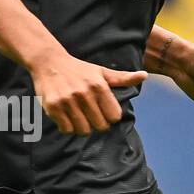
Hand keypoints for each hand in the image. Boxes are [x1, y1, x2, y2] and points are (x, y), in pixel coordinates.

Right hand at [30, 50, 146, 135]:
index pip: (114, 116)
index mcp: (99, 85)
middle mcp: (84, 93)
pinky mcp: (53, 107)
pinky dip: (68, 127)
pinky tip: (67, 117)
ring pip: (83, 130)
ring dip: (82, 128)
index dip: (110, 117)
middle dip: (97, 124)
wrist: (49, 62)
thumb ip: (123, 78)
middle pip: (100, 126)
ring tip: (79, 117)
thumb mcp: (101, 72)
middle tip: (90, 115)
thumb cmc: (79, 69)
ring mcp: (68, 101)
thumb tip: (144, 76)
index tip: (103, 111)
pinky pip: (66, 129)